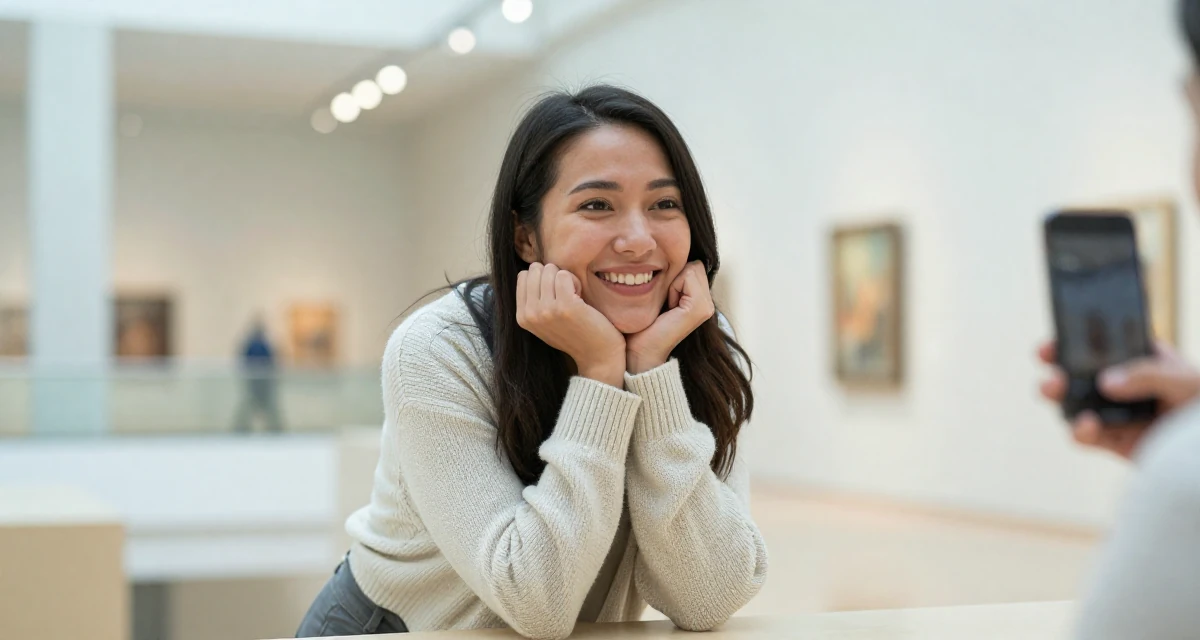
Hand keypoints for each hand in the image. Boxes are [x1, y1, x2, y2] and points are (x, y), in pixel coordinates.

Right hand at [516, 263, 625, 386]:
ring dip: (565, 278)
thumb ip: (533, 301)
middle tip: (565, 295)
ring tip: (574, 297)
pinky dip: (575, 281)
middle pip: (536, 270)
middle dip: (552, 276)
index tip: (554, 294)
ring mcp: (546, 310)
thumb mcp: (544, 322)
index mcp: (521, 317)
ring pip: (550, 269)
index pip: (523, 276)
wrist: (597, 356)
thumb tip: (529, 271)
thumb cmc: (574, 335)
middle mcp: (530, 314)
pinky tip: (580, 298)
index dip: (541, 278)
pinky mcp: (565, 306)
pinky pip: (564, 275)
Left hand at [625, 261, 714, 374]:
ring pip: (691, 268)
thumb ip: (671, 278)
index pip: (692, 264)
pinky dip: (673, 287)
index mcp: (699, 299)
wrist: (639, 351)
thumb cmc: (642, 324)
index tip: (663, 298)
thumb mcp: (658, 295)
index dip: (674, 275)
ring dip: (672, 282)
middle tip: (665, 302)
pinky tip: (669, 307)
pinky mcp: (700, 309)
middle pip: (694, 264)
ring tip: (666, 305)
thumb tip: (667, 252)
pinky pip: (687, 276)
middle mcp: (708, 303)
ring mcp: (707, 307)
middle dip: (675, 277)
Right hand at [1037, 340, 1199, 459]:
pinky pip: (1088, 436)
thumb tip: (1106, 382)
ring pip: (1076, 403)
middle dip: (1059, 365)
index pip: (1105, 344)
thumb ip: (1147, 374)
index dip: (1076, 339)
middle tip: (1048, 361)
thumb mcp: (1186, 380)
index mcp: (1143, 360)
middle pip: (1081, 372)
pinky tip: (1086, 425)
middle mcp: (1126, 386)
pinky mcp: (1117, 443)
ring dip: (1058, 395)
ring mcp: (1118, 415)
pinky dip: (1080, 431)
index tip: (1057, 338)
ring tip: (1052, 389)